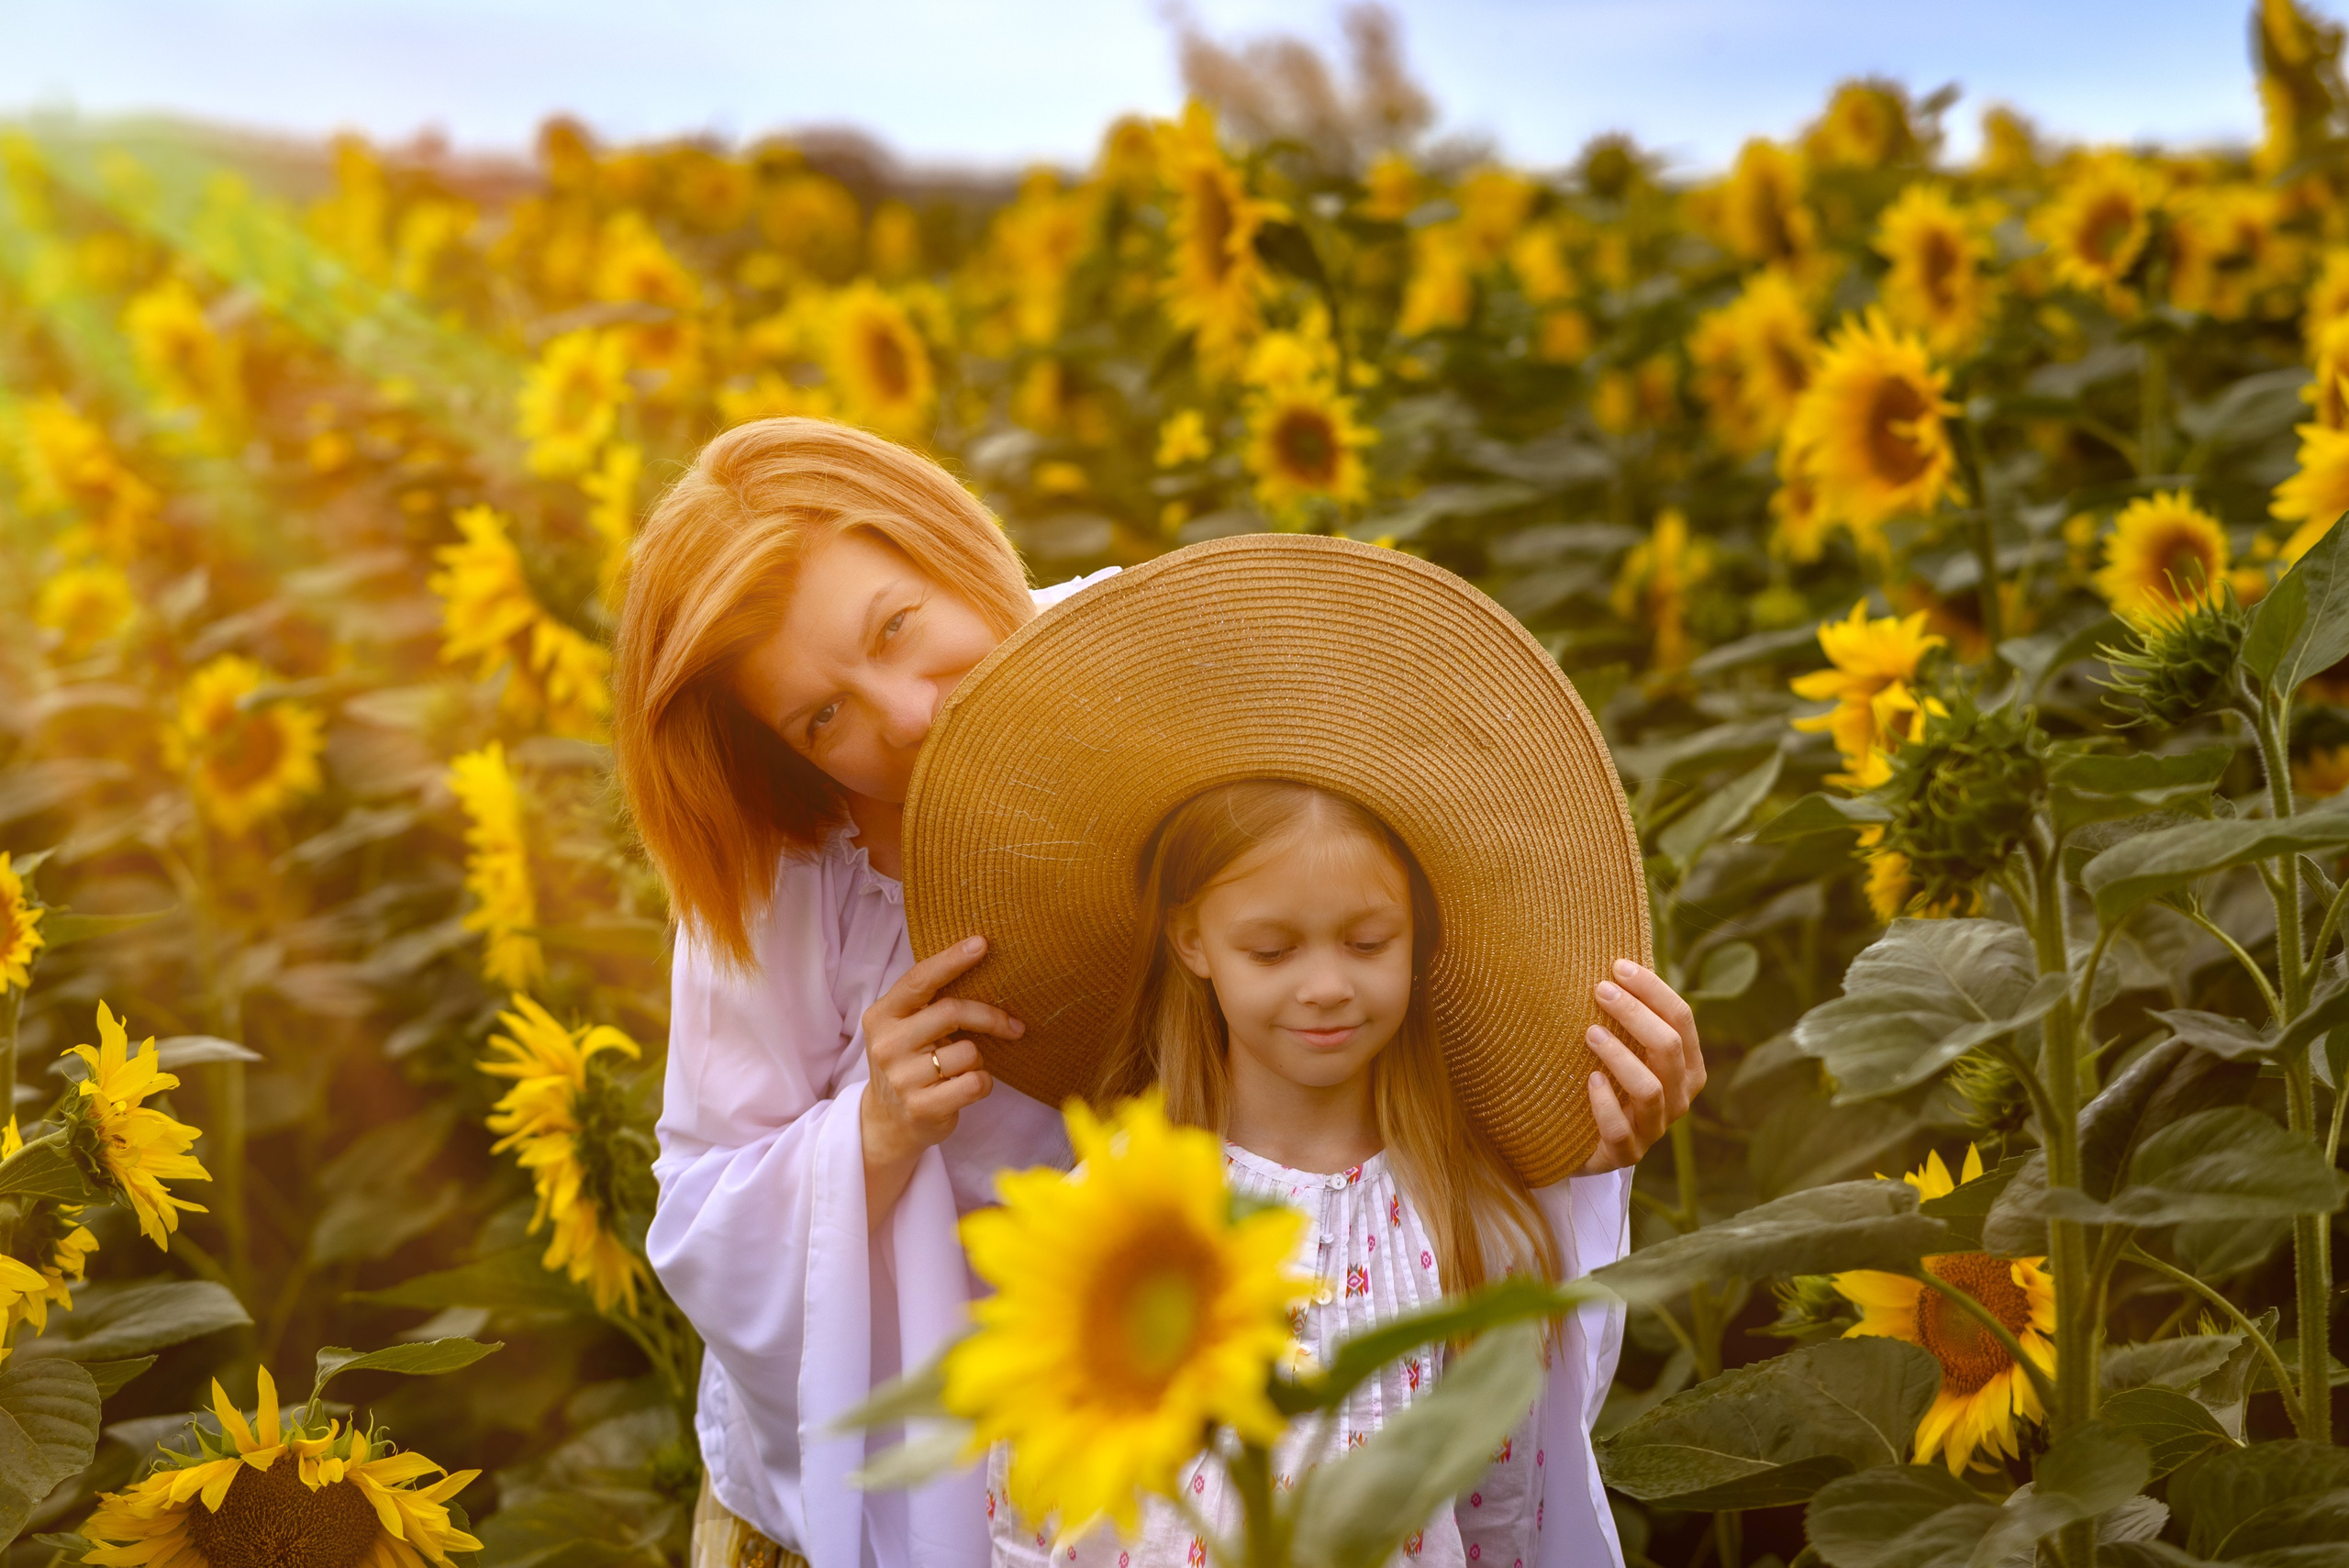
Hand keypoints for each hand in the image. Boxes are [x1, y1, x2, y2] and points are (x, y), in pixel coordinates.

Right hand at [859, 936, 1021, 1219]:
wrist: (887, 1122)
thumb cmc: (909, 1063)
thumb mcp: (906, 1028)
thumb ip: (929, 1002)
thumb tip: (979, 960)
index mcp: (882, 1015)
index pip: (920, 979)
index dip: (952, 959)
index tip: (982, 943)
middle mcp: (887, 1044)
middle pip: (953, 1012)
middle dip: (990, 1017)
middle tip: (1014, 1025)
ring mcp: (902, 1078)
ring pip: (969, 1051)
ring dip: (980, 1059)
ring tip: (965, 1068)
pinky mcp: (921, 1107)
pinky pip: (975, 1082)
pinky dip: (982, 1083)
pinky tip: (966, 1087)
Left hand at [1576, 959, 1707, 1175]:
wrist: (1583, 1140)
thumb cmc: (1607, 1077)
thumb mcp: (1625, 1045)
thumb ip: (1631, 1015)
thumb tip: (1616, 960)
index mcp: (1688, 1066)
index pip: (1682, 1020)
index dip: (1653, 990)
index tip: (1618, 966)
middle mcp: (1679, 1097)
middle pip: (1668, 1049)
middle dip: (1634, 1014)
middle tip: (1599, 990)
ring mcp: (1655, 1128)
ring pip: (1649, 1089)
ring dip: (1620, 1056)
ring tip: (1590, 1033)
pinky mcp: (1627, 1154)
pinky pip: (1621, 1130)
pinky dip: (1605, 1103)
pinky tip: (1588, 1080)